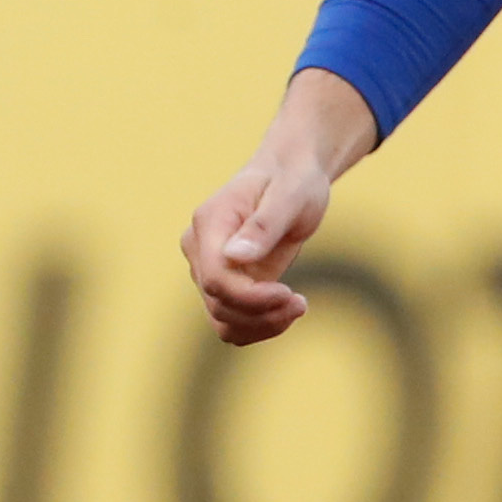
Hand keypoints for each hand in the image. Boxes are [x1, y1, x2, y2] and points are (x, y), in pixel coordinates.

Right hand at [182, 70, 376, 344]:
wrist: (292, 176)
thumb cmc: (294, 180)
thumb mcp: (291, 195)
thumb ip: (263, 225)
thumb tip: (234, 258)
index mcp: (211, 223)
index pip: (216, 277)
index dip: (250, 297)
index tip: (289, 294)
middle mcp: (200, 248)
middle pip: (218, 303)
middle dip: (262, 313)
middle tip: (301, 304)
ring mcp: (208, 268)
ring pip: (221, 319)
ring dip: (261, 325)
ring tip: (297, 307)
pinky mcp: (224, 283)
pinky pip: (230, 320)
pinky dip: (257, 326)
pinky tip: (285, 312)